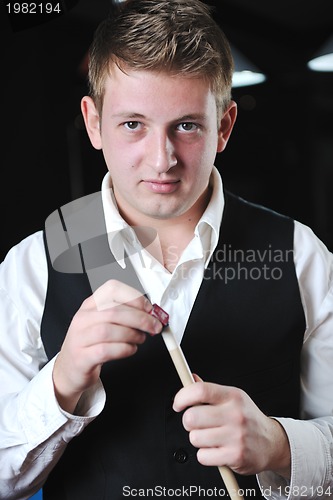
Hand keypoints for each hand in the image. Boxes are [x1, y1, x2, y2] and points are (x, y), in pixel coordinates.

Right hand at [52, 279, 161, 412]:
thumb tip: (150, 313)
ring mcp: (80, 338)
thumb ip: (123, 315)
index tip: (148, 308)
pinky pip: (106, 350)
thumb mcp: (103, 323)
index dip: (133, 296)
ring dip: (132, 334)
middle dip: (140, 318)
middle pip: (114, 311)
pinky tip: (131, 349)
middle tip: (154, 326)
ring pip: (109, 330)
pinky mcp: (82, 357)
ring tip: (140, 338)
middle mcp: (83, 318)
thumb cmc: (90, 344)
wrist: (69, 369)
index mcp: (90, 305)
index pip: (111, 289)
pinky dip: (124, 349)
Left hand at [173, 380, 290, 477]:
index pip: (200, 391)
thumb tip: (190, 377)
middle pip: (192, 416)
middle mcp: (235, 414)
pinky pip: (202, 456)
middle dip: (188, 421)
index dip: (182, 396)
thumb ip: (209, 390)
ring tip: (210, 437)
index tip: (178, 403)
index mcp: (232, 396)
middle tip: (196, 423)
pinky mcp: (235, 456)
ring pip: (194, 438)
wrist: (271, 442)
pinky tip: (216, 449)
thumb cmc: (247, 419)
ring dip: (197, 439)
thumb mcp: (232, 398)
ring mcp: (236, 436)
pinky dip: (205, 455)